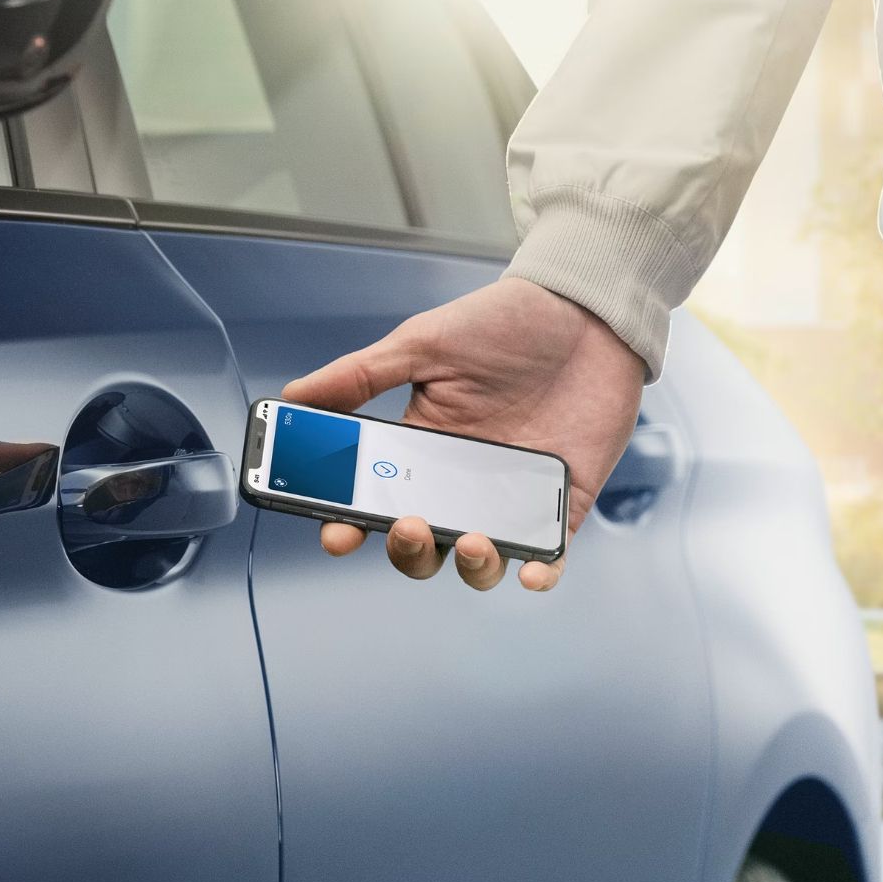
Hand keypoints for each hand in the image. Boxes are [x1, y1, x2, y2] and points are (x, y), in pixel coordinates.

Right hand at [282, 277, 644, 591]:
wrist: (587, 309)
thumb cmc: (506, 322)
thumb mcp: (423, 343)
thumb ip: (359, 376)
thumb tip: (295, 397)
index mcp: (422, 445)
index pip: (375, 499)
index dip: (350, 524)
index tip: (335, 533)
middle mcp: (462, 479)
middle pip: (423, 542)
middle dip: (408, 549)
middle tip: (408, 525)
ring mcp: (512, 494)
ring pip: (481, 559)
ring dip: (471, 566)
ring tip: (473, 541)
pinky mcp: (563, 501)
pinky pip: (550, 554)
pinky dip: (541, 572)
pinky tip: (533, 572)